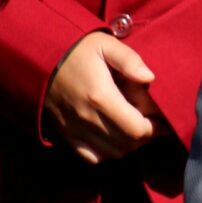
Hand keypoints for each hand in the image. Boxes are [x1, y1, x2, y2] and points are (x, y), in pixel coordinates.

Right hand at [42, 31, 157, 165]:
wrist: (38, 60)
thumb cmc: (76, 50)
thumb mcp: (105, 44)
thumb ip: (129, 60)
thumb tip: (150, 77)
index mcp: (101, 97)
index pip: (139, 129)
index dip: (157, 128)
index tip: (164, 117)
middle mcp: (88, 119)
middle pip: (129, 144)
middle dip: (146, 135)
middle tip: (151, 119)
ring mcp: (76, 131)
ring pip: (114, 153)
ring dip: (129, 144)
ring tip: (133, 124)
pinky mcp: (67, 136)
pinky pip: (93, 158)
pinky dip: (108, 152)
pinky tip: (113, 135)